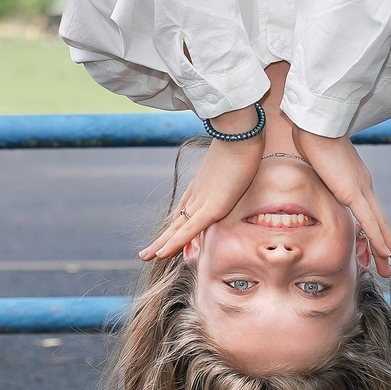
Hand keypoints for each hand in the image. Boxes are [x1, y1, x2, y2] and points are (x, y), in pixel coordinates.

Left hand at [141, 118, 263, 261]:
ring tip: (145, 256)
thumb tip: (241, 168)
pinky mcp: (211, 207)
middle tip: (146, 252)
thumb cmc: (245, 142)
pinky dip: (175, 243)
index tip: (170, 237)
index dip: (178, 226)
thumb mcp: (238, 159)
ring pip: (177, 228)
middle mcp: (198, 194)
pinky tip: (162, 254)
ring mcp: (203, 201)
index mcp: (202, 184)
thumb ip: (234, 170)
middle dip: (162, 238)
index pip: (186, 210)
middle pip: (177, 221)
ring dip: (161, 245)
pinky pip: (189, 230)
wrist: (242, 132)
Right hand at [291, 128, 390, 276]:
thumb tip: (315, 179)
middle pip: (379, 221)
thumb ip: (322, 175)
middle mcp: (364, 185)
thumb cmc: (313, 138)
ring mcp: (361, 189)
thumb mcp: (319, 164)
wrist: (315, 124)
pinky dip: (378, 238)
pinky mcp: (353, 192)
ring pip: (378, 225)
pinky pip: (369, 221)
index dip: (373, 230)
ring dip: (386, 248)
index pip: (368, 211)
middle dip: (386, 245)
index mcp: (356, 179)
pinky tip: (386, 253)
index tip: (374, 246)